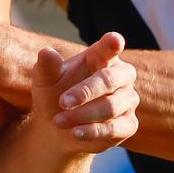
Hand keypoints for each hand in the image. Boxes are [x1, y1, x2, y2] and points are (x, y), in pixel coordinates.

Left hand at [33, 32, 138, 153]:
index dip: (113, 43)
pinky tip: (75, 132)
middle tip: (62, 102)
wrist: (56, 127)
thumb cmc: (54, 93)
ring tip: (58, 121)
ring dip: (82, 114)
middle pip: (110, 79)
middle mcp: (120, 75)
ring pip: (110, 106)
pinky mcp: (128, 124)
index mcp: (102, 56)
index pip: (109, 47)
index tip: (115, 40)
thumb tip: (46, 52)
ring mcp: (127, 99)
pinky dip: (93, 131)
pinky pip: (115, 128)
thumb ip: (47, 66)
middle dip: (85, 91)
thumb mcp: (45, 80)